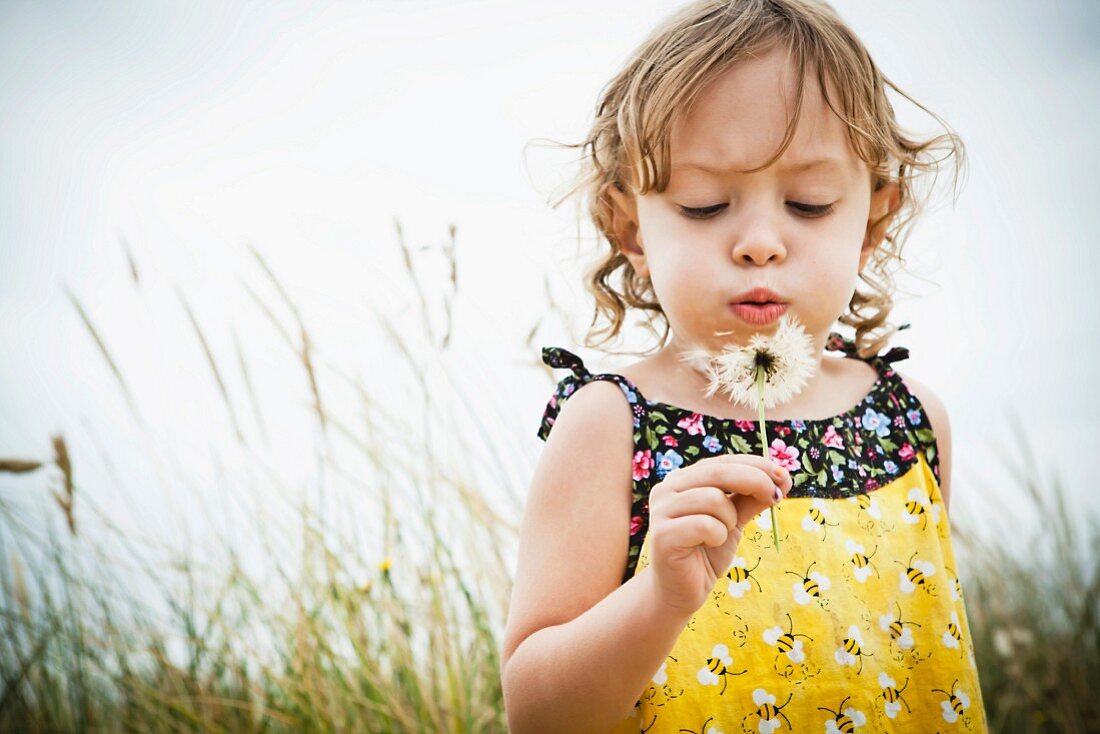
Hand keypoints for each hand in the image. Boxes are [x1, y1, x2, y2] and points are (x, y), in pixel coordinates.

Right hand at [646, 454, 790, 614]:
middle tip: (776, 498)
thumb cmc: (706, 552)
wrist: (681, 592)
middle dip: (755, 481)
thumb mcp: (734, 521)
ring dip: (730, 520)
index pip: (723, 461)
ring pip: (713, 499)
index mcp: (683, 479)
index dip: (756, 465)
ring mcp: (661, 510)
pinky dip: (718, 536)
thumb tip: (783, 478)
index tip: (784, 476)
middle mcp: (667, 488)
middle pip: (719, 471)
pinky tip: (709, 545)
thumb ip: (751, 498)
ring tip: (721, 535)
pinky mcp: (663, 535)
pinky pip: (706, 525)